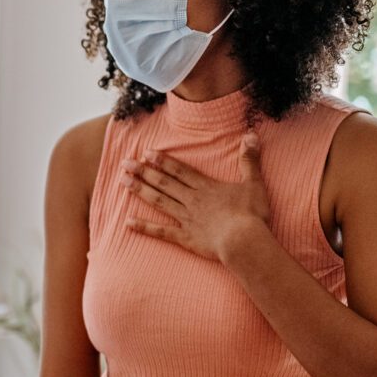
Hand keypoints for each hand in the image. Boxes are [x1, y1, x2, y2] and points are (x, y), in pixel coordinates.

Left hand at [121, 133, 271, 262]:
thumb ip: (249, 160)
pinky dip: (144, 227)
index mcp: (206, 187)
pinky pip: (161, 232)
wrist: (244, 241)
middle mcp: (192, 200)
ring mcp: (186, 219)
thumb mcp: (254, 183)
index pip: (180, 170)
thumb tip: (252, 134)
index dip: (162, 161)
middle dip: (143, 172)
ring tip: (123, 182)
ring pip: (159, 201)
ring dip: (140, 191)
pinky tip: (127, 222)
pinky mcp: (185, 238)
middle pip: (164, 183)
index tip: (146, 153)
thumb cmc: (251, 214)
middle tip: (125, 163)